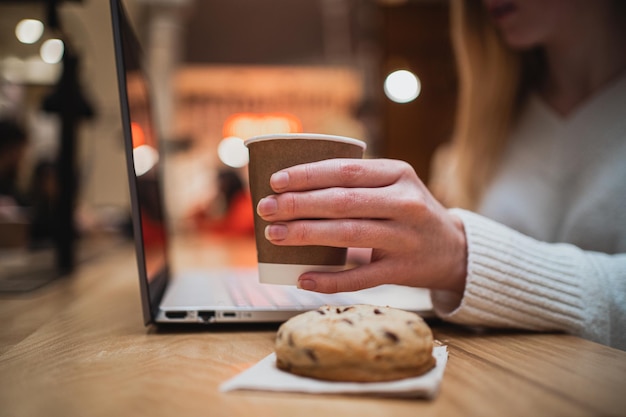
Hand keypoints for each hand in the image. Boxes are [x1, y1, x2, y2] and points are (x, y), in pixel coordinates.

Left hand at [256, 158, 467, 293]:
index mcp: (399, 174)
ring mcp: (406, 239)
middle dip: (298, 205)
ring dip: (305, 235)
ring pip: (348, 235)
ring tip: (274, 235)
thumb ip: (356, 183)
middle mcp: (406, 203)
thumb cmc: (409, 212)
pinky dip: (329, 279)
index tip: (275, 181)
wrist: (454, 249)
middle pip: (342, 202)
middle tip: (266, 209)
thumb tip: (293, 189)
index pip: (346, 170)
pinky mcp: (403, 271)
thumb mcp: (394, 185)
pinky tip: (303, 277)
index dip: (307, 175)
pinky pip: (361, 278)